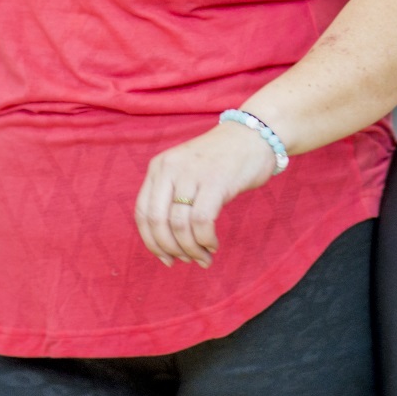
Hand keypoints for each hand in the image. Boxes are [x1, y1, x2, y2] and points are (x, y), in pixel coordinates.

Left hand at [134, 120, 279, 266]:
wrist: (254, 135)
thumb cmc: (222, 160)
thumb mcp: (187, 172)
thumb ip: (173, 198)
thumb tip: (168, 243)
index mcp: (158, 167)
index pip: (142, 213)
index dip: (151, 242)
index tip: (166, 258)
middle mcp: (170, 168)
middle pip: (157, 221)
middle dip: (170, 249)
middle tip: (186, 261)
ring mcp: (192, 173)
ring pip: (180, 225)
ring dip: (191, 249)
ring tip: (204, 257)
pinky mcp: (215, 180)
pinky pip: (202, 221)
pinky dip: (206, 239)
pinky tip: (213, 244)